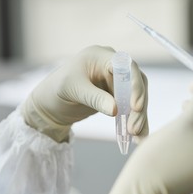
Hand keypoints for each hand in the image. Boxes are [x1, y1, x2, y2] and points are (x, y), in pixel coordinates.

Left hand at [22, 45, 148, 142]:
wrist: (52, 102)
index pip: (127, 66)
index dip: (134, 84)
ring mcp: (118, 81)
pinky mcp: (120, 95)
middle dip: (138, 107)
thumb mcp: (73, 90)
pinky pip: (133, 108)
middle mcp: (114, 66)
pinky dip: (137, 121)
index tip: (135, 106)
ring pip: (138, 97)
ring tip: (137, 136)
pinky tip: (139, 137)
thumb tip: (116, 110)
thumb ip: (94, 98)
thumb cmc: (57, 89)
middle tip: (133, 129)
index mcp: (102, 56)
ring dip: (140, 117)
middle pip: (136, 83)